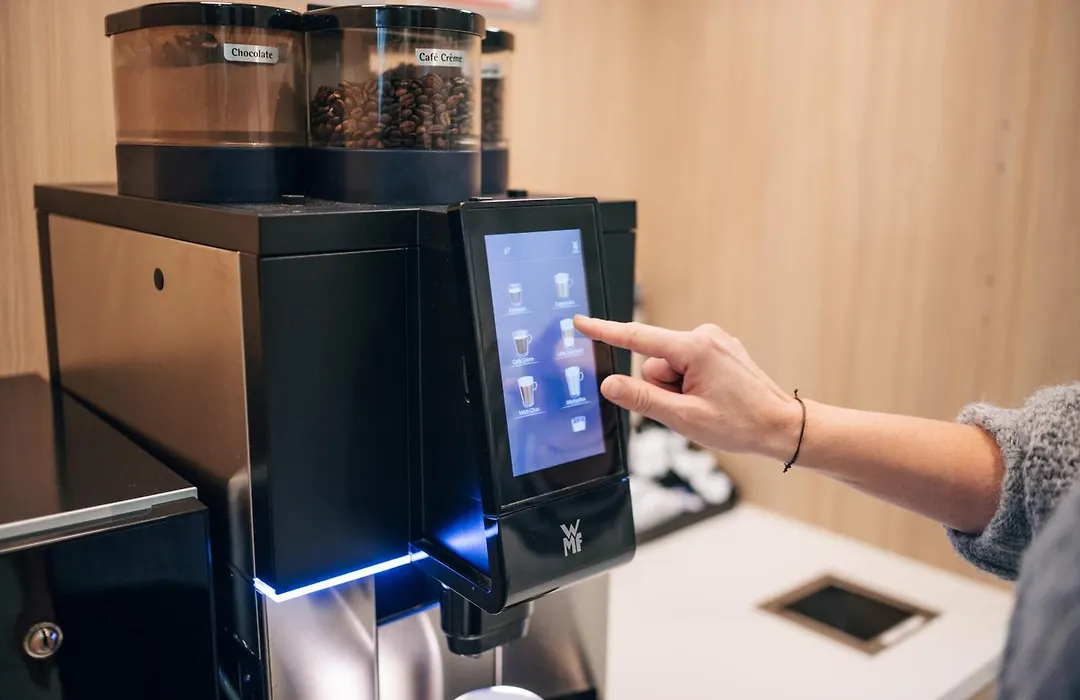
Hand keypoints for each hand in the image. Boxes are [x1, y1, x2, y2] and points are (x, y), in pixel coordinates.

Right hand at [574, 316, 800, 458]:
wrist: (782, 426)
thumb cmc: (741, 424)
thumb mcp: (685, 418)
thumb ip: (643, 399)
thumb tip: (610, 384)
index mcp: (695, 349)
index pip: (637, 338)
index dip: (605, 332)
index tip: (580, 323)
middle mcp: (704, 336)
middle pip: (654, 362)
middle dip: (663, 388)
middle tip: (690, 408)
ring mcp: (713, 341)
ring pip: (669, 367)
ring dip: (677, 389)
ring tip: (705, 405)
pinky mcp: (718, 349)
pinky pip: (685, 366)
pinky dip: (689, 384)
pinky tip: (712, 398)